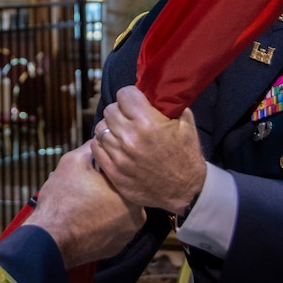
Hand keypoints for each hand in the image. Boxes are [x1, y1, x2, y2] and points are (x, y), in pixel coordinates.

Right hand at [23, 144, 144, 268]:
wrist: (50, 239)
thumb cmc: (63, 199)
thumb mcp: (74, 161)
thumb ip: (92, 148)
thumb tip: (99, 140)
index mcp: (131, 194)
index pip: (123, 173)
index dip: (105, 169)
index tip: (92, 171)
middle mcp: (137, 217)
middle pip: (121, 193)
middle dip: (106, 187)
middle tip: (86, 186)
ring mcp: (127, 236)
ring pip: (117, 211)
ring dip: (105, 205)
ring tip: (83, 202)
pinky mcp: (116, 249)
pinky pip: (112, 228)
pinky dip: (101, 222)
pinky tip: (84, 218)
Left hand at [91, 85, 204, 213]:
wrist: (186, 191)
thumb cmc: (186, 155)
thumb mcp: (186, 124)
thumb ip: (169, 104)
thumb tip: (156, 90)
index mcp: (147, 122)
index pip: (124, 94)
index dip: (130, 96)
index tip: (134, 101)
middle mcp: (130, 137)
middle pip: (110, 110)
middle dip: (119, 111)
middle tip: (128, 118)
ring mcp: (119, 156)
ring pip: (100, 128)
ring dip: (110, 128)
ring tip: (121, 133)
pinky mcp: (113, 172)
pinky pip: (96, 148)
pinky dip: (103, 145)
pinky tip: (115, 146)